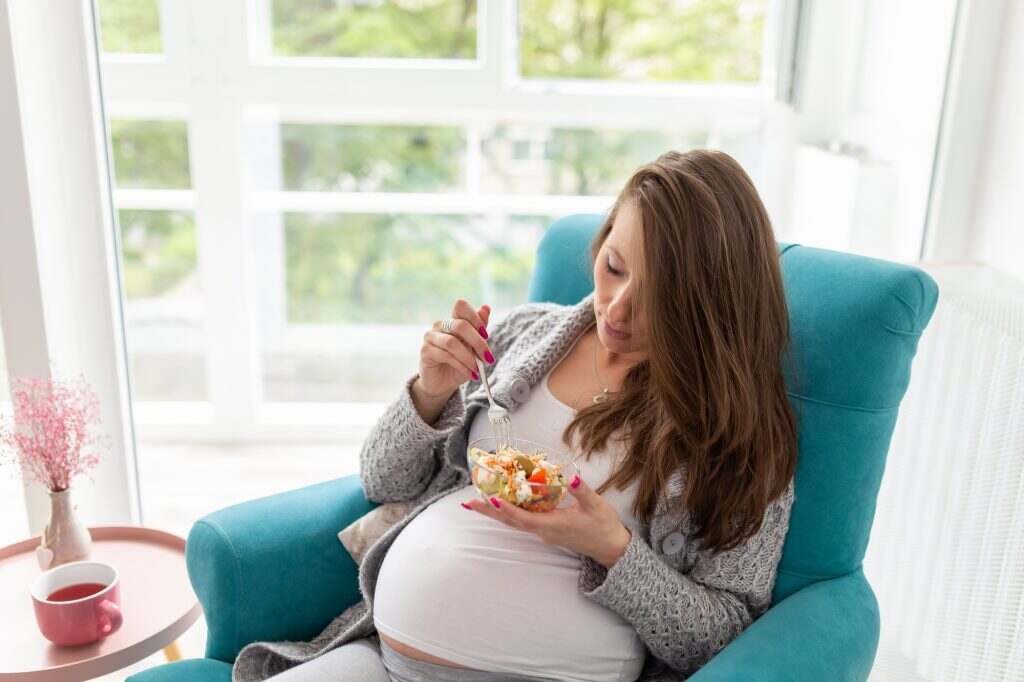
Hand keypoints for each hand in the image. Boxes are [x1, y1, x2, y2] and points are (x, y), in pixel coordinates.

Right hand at [418, 299, 493, 397]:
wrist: (442, 383)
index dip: (475, 317)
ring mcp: (430, 337)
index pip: (461, 306)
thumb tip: (486, 307)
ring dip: (469, 358)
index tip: (486, 335)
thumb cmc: (459, 364)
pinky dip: (461, 366)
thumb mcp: (473, 348)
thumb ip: (478, 330)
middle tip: (488, 358)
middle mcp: (440, 325)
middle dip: (477, 342)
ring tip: (477, 370)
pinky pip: (445, 356)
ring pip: (452, 342)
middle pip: (460, 325)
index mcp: (453, 320)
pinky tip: (469, 374)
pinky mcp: (425, 351)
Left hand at [462, 473, 632, 568]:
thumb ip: (581, 490)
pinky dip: (509, 511)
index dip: (506, 510)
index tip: (490, 500)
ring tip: (477, 501)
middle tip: (468, 503)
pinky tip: (503, 502)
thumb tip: (571, 476)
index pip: (523, 518)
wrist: (611, 547)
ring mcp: (544, 532)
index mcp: (552, 526)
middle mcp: (543, 531)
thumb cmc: (603, 526)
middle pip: (511, 521)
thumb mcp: (595, 505)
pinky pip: (522, 520)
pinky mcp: (546, 530)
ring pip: (515, 522)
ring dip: (496, 512)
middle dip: (489, 511)